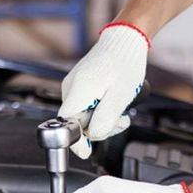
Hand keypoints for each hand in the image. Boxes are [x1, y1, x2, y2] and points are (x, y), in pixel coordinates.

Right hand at [59, 23, 149, 159]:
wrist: (125, 40)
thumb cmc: (124, 64)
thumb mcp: (120, 97)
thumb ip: (104, 119)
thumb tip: (92, 137)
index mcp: (78, 90)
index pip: (66, 124)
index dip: (77, 142)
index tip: (87, 152)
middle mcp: (71, 88)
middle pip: (77, 123)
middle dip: (98, 129)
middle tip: (120, 122)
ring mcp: (73, 86)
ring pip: (83, 116)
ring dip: (102, 120)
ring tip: (120, 114)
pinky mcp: (79, 86)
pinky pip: (86, 106)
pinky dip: (100, 110)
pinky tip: (112, 104)